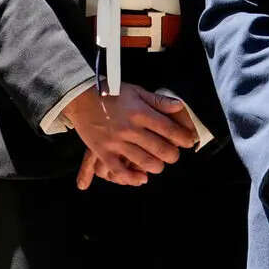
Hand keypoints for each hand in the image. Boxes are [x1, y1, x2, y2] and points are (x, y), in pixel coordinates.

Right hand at [63, 84, 196, 187]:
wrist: (79, 96)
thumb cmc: (111, 92)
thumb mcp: (136, 91)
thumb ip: (158, 100)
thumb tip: (180, 106)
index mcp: (140, 112)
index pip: (170, 130)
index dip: (184, 138)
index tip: (189, 141)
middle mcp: (130, 128)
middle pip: (162, 150)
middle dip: (172, 155)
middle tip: (172, 154)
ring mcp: (116, 141)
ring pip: (146, 163)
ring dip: (157, 166)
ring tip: (157, 163)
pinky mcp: (103, 151)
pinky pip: (121, 171)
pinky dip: (134, 178)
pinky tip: (141, 177)